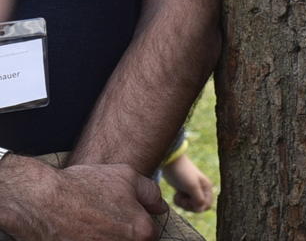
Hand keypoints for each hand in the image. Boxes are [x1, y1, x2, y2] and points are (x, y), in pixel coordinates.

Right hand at [0, 156, 165, 240]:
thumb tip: (161, 208)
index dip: (138, 226)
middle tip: (104, 224)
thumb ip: (150, 193)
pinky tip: (79, 234)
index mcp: (141, 232)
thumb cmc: (84, 186)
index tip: (122, 219)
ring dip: (106, 239)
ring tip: (91, 228)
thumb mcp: (126, 176)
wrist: (40, 202)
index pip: (149, 237)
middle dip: (122, 235)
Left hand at [163, 154, 214, 211]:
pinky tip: (176, 194)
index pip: (207, 205)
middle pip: (198, 207)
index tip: (189, 200)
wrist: (171, 163)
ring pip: (190, 206)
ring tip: (178, 194)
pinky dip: (178, 201)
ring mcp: (193, 191)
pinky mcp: (184, 191)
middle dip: (188, 205)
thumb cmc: (183, 173)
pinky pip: (183, 203)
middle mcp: (202, 190)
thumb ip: (198, 199)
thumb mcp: (192, 187)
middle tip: (182, 197)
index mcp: (207, 187)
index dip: (197, 206)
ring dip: (182, 203)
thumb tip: (201, 210)